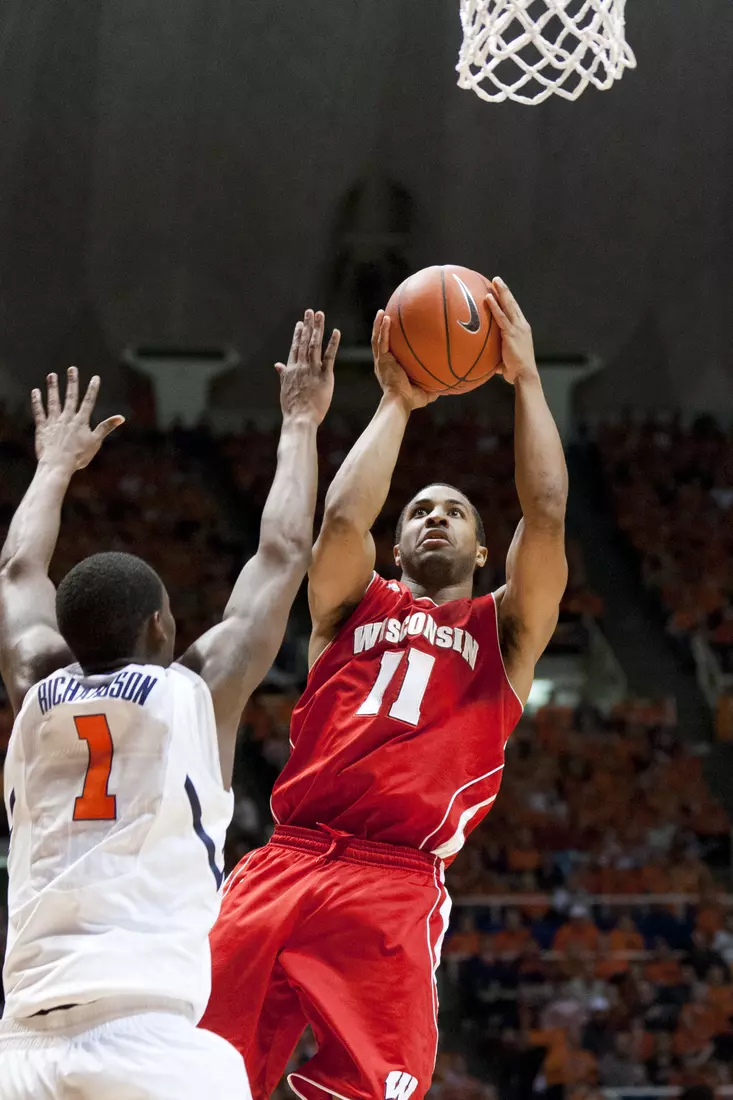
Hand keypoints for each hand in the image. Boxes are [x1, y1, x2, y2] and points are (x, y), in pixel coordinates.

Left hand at [32, 368, 124, 471]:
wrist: (58, 465)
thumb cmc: (78, 456)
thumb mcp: (96, 442)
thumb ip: (106, 427)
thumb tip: (121, 418)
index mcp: (81, 421)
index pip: (88, 402)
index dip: (93, 389)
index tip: (95, 378)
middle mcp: (67, 418)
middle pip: (70, 397)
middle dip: (72, 382)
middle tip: (72, 369)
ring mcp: (54, 421)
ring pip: (54, 401)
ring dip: (53, 387)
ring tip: (52, 376)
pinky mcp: (42, 427)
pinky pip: (39, 412)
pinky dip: (37, 401)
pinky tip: (35, 391)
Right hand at [277, 309, 338, 424]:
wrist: (300, 419)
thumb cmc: (292, 408)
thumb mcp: (285, 389)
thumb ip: (283, 375)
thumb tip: (277, 365)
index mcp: (291, 370)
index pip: (295, 347)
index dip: (298, 334)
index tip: (300, 323)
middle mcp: (301, 366)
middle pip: (304, 342)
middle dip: (308, 325)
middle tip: (311, 311)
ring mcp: (312, 370)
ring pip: (315, 345)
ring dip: (318, 328)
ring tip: (320, 315)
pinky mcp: (325, 376)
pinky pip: (330, 356)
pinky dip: (332, 343)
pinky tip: (335, 332)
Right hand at [371, 310, 436, 411]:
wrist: (400, 402)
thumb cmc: (411, 400)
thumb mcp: (426, 392)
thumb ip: (434, 387)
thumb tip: (449, 386)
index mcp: (391, 369)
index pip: (389, 352)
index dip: (390, 341)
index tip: (395, 332)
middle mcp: (384, 363)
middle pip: (381, 342)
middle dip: (382, 329)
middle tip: (385, 316)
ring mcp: (382, 361)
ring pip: (378, 338)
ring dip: (378, 325)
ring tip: (381, 312)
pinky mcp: (382, 360)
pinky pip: (382, 341)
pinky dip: (383, 329)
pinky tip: (387, 318)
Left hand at [485, 278, 538, 385]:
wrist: (525, 374)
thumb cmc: (516, 371)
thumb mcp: (507, 359)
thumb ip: (498, 355)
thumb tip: (487, 360)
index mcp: (522, 329)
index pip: (514, 311)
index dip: (508, 299)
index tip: (501, 290)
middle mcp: (521, 325)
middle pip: (512, 304)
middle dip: (504, 291)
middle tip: (497, 280)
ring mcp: (517, 328)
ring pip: (508, 306)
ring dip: (501, 292)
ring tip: (494, 281)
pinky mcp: (510, 333)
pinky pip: (500, 317)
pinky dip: (494, 306)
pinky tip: (488, 297)